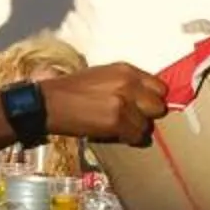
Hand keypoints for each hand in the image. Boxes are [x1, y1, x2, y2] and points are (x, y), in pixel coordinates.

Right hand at [41, 62, 167, 145]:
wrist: (50, 103)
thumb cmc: (72, 90)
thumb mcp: (103, 76)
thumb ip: (126, 83)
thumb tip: (144, 97)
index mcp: (126, 70)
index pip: (160, 87)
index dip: (152, 99)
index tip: (143, 106)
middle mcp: (128, 84)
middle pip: (158, 107)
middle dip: (147, 116)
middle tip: (132, 119)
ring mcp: (124, 103)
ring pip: (147, 125)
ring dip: (135, 130)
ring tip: (119, 127)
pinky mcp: (116, 121)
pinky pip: (135, 136)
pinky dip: (127, 139)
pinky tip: (113, 134)